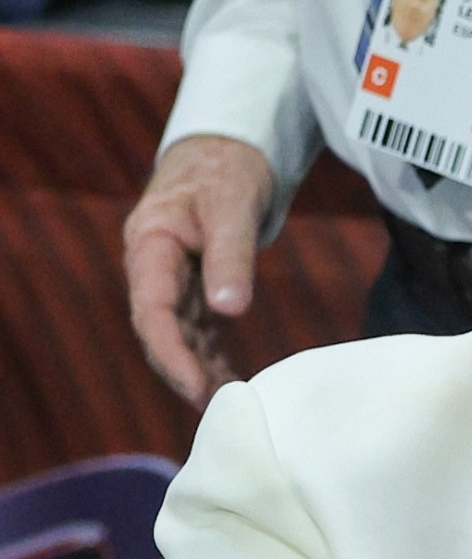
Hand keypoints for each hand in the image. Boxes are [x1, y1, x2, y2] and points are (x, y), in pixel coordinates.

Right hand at [123, 135, 274, 405]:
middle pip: (159, 330)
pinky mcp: (192, 284)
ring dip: (198, 369)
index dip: (170, 353)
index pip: (151, 310)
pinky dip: (211, 354)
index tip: (195, 386)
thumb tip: (230, 311)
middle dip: (182, 371)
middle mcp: (153, 267)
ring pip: (177, 333)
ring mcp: (171, 278)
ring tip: (227, 406)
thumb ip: (231, 256)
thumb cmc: (227, 171)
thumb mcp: (233, 206)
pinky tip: (231, 382)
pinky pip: (196, 327)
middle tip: (215, 409)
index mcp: (151, 245)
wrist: (226, 150)